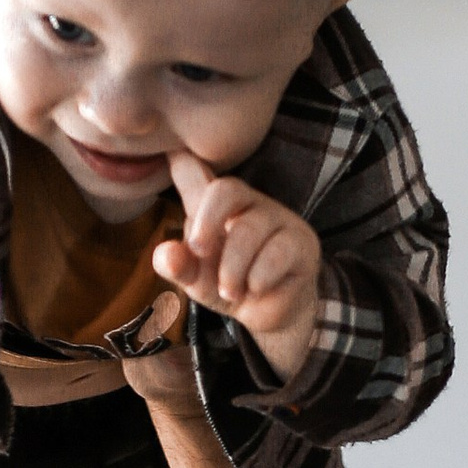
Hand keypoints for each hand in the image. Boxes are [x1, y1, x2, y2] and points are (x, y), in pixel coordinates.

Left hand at [151, 153, 322, 377]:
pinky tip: (256, 288)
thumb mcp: (196, 278)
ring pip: (249, 230)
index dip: (183, 161)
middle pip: (227, 189)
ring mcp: (279, 219)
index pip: (197, 173)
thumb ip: (178, 266)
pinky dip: (258, 277)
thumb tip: (164, 255)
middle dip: (207, 221)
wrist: (270, 315)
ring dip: (232, 269)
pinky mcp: (302, 242)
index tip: (172, 153)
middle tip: (198, 251)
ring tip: (230, 291)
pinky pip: (277, 252)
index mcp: (216, 206)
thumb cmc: (230, 285)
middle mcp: (248, 203)